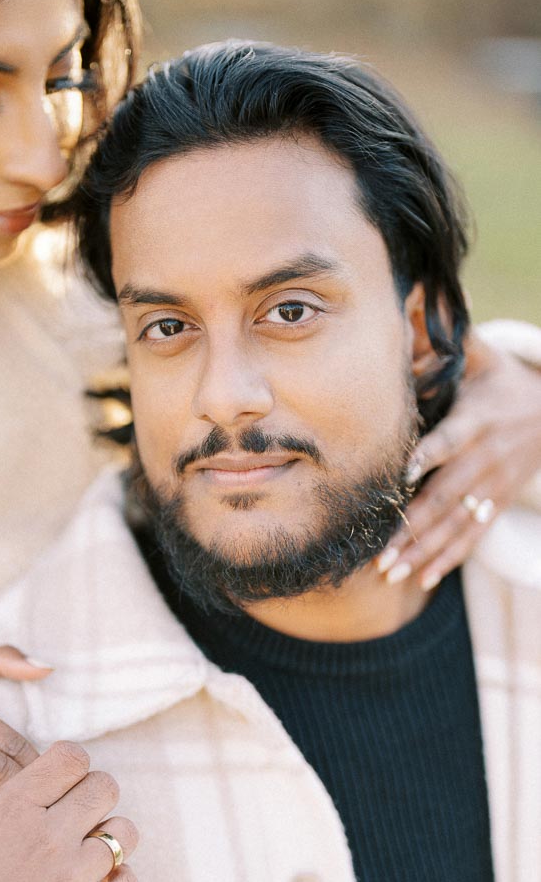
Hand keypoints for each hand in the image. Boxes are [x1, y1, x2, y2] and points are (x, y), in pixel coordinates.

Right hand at [0, 740, 140, 881]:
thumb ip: (17, 807)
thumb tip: (61, 789)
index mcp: (10, 808)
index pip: (72, 757)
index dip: (75, 770)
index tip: (67, 788)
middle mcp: (44, 837)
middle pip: (105, 787)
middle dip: (97, 800)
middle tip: (81, 823)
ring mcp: (69, 881)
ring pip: (125, 833)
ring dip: (112, 843)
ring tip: (89, 860)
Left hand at [377, 333, 540, 591]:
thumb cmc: (501, 381)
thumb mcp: (481, 357)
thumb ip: (443, 340)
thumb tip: (413, 301)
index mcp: (478, 421)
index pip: (450, 441)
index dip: (429, 456)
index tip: (404, 474)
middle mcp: (486, 459)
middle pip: (447, 497)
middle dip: (413, 527)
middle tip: (380, 554)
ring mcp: (492, 488)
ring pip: (456, 525)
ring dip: (423, 552)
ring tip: (390, 575)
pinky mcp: (495, 504)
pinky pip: (472, 537)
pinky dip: (448, 560)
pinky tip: (422, 580)